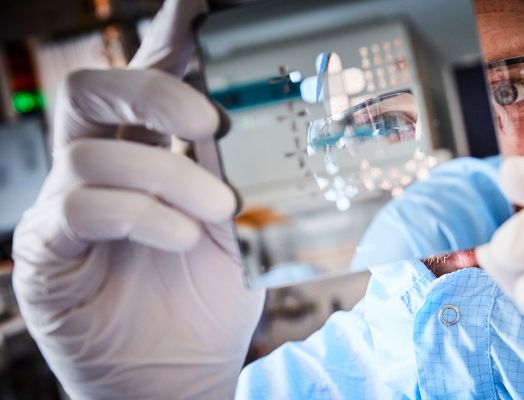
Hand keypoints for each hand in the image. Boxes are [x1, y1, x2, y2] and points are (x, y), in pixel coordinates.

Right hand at [11, 0, 264, 397]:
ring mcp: (65, 207)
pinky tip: (180, 236)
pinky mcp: (45, 250)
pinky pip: (76, 208)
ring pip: (91, 154)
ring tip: (218, 212)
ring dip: (166, 177)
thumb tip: (232, 112)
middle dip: (151, 91)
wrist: (183, 372)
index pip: (148, 81)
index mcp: (148, 152)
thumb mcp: (237, 227)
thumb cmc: (209, 297)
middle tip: (209, 121)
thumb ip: (227, 170)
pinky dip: (138, 215)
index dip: (166, 39)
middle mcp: (100, 167)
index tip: (197, 6)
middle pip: (93, 91)